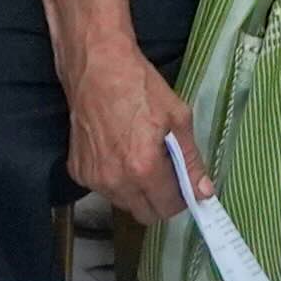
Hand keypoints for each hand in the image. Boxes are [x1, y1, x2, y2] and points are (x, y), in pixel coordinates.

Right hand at [63, 31, 209, 234]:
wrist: (97, 67)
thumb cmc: (139, 86)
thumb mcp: (177, 117)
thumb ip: (191, 160)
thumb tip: (203, 191)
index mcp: (144, 168)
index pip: (167, 208)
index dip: (181, 199)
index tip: (185, 186)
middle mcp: (115, 181)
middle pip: (145, 214)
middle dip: (160, 200)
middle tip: (166, 173)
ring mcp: (93, 178)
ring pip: (124, 203)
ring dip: (136, 190)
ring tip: (140, 155)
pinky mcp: (77, 170)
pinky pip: (103, 188)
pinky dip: (115, 178)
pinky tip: (118, 150)